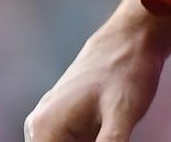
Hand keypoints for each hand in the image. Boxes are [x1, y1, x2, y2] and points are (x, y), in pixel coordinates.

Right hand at [24, 0, 170, 141]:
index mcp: (44, 129)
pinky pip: (75, 138)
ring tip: (113, 122)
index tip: (108, 135)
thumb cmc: (127, 73)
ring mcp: (49, 118)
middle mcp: (38, 126)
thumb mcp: (123, 116)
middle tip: (114, 130)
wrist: (132, 39)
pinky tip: (112, 124)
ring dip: (94, 139)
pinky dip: (94, 138)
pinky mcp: (63, 114)